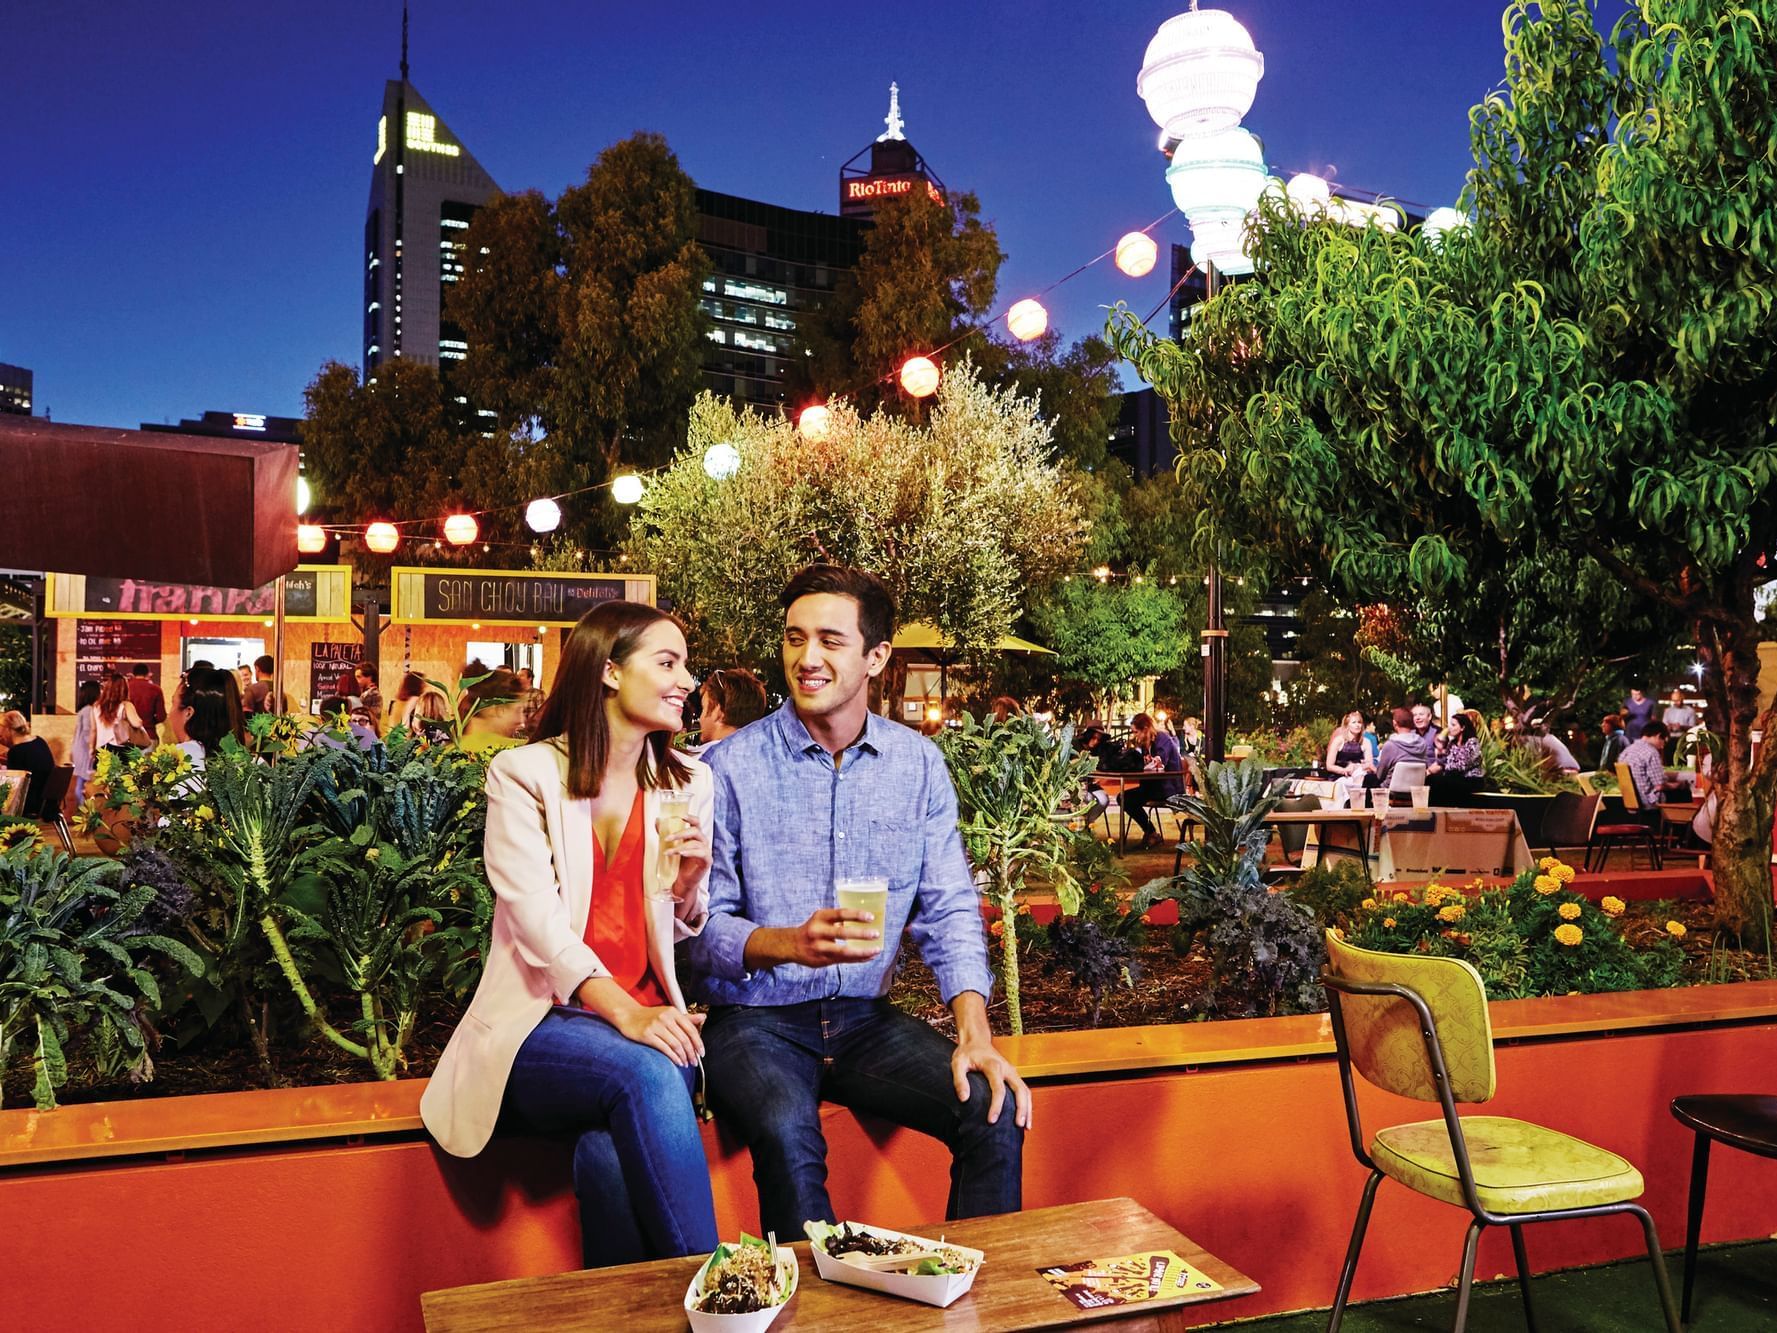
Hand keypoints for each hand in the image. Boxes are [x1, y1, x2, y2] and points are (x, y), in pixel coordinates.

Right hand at [611, 1002, 706, 1066]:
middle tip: (695, 1062)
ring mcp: (656, 1026)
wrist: (628, 1015)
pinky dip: (673, 1057)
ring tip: (686, 1064)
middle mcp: (666, 1017)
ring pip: (676, 1044)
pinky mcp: (647, 1034)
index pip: (691, 1029)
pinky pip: (664, 1048)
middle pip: (684, 1038)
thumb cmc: (651, 1016)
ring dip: (683, 1057)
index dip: (698, 1043)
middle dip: (691, 1053)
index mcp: (673, 1012)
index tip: (701, 1053)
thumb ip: (686, 1018)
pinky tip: (677, 1062)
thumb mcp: (669, 1014)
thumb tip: (703, 1017)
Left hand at [668, 814, 709, 898]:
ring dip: (680, 847)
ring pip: (695, 843)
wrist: (683, 881)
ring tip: (668, 853)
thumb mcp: (671, 846)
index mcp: (695, 836)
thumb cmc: (679, 863)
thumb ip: (666, 833)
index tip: (681, 816)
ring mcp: (706, 851)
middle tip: (666, 839)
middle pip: (695, 831)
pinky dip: (690, 852)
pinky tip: (681, 854)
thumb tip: (657, 820)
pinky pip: (701, 853)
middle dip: (680, 834)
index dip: (690, 818)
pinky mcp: (707, 861)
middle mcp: (702, 841)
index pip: (696, 822)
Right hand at [750, 908, 880, 968]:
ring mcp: (820, 948)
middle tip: (876, 934)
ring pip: (845, 951)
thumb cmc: (812, 929)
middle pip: (843, 933)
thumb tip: (865, 919)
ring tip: (877, 950)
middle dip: (861, 934)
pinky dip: (858, 959)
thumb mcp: (821, 919)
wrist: (792, 945)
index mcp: (820, 917)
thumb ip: (838, 919)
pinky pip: (844, 960)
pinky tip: (869, 956)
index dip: (856, 915)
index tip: (871, 917)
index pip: (840, 913)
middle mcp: (818, 932)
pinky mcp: (823, 960)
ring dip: (863, 951)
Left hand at [952, 1037, 1031, 1129]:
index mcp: (993, 1065)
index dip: (996, 1106)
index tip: (992, 1121)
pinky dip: (1027, 1104)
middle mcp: (1007, 1068)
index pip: (999, 1088)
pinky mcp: (1013, 1075)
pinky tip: (1025, 1118)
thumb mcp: (958, 1063)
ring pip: (1025, 1091)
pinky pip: (1024, 1090)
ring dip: (1027, 1108)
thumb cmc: (967, 1052)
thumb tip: (964, 1099)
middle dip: (1021, 1108)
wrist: (976, 1039)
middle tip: (1018, 1125)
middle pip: (1020, 1090)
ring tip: (1025, 1127)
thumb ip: (959, 1080)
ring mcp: (1012, 1071)